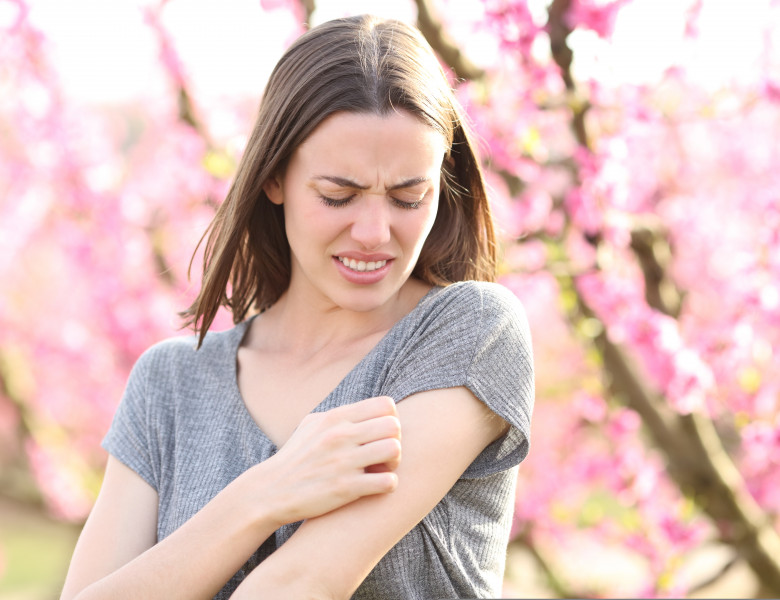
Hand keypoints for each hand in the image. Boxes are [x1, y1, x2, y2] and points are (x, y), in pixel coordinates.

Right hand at [248, 396, 401, 527]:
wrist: (270, 492)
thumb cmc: (296, 458)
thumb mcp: (312, 425)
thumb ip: (340, 414)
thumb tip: (366, 408)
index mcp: (335, 418)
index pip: (385, 405)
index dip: (390, 419)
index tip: (381, 435)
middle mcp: (340, 435)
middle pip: (393, 426)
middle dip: (395, 440)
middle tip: (385, 455)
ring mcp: (343, 462)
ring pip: (394, 450)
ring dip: (394, 463)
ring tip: (383, 470)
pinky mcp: (346, 488)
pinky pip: (388, 481)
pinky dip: (389, 484)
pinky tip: (377, 486)